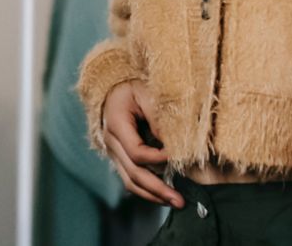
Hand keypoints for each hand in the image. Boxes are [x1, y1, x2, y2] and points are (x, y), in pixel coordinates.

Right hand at [102, 79, 183, 207]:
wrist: (111, 90)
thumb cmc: (131, 88)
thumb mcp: (145, 92)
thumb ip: (157, 115)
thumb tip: (172, 141)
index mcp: (116, 125)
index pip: (136, 152)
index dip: (157, 158)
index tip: (177, 157)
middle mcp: (112, 144)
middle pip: (134, 174)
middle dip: (158, 189)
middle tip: (180, 200)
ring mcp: (114, 154)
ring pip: (131, 182)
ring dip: (153, 195)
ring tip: (175, 202)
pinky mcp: (119, 159)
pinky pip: (131, 179)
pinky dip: (147, 189)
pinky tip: (163, 195)